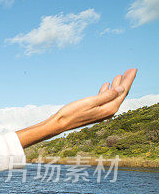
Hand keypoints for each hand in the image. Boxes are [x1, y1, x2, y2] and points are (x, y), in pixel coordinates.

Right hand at [17, 68, 136, 147]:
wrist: (60, 123)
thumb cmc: (72, 113)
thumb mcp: (90, 102)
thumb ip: (106, 95)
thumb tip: (121, 88)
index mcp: (109, 109)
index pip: (122, 92)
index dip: (128, 80)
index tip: (134, 69)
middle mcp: (108, 112)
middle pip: (120, 94)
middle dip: (125, 82)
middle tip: (130, 70)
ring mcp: (102, 112)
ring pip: (113, 96)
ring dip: (116, 86)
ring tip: (119, 76)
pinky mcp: (96, 111)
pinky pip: (105, 99)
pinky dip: (107, 91)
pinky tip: (106, 85)